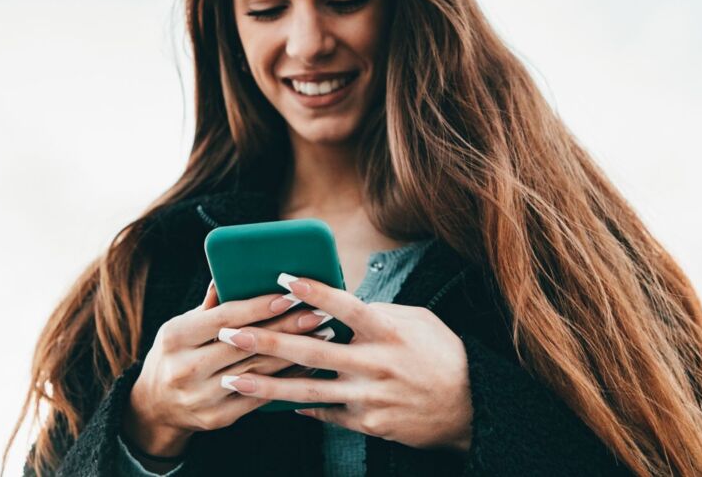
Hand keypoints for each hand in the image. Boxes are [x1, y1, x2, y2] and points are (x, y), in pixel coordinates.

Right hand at [123, 280, 326, 457]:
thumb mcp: (180, 327)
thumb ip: (209, 307)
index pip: (224, 318)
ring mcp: (201, 397)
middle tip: (318, 312)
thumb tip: (230, 274)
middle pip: (246, 344)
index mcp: (175, 337)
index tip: (290, 295)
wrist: (154, 407)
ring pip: (258, 371)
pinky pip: (259, 396)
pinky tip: (308, 365)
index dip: (259, 307)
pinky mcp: (217, 418)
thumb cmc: (175, 354)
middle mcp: (185, 368)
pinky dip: (286, 380)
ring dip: (294, 352)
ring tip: (322, 334)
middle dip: (286, 327)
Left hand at [215, 275, 473, 452]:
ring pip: (307, 390)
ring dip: (266, 383)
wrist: (470, 406)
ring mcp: (369, 396)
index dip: (314, 291)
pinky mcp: (367, 423)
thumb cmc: (441, 354)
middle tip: (230, 331)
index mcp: (388, 330)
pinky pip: (325, 414)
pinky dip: (298, 406)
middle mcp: (375, 363)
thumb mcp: (416, 320)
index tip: (282, 279)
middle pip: (311, 350)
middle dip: (266, 340)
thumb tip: (338, 301)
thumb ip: (376, 311)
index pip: (345, 305)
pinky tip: (271, 402)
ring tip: (233, 377)